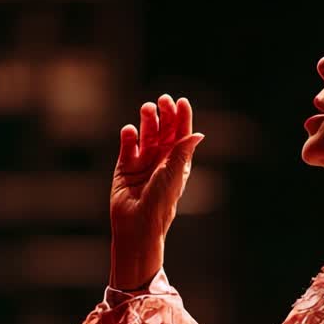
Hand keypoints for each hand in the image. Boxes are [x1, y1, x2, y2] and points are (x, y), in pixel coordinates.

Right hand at [109, 94, 203, 288]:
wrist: (137, 223)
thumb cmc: (160, 201)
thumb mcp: (175, 173)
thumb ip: (183, 151)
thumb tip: (199, 134)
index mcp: (177, 162)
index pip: (181, 135)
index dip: (182, 118)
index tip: (181, 102)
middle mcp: (161, 160)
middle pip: (164, 131)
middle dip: (164, 114)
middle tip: (162, 100)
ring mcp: (142, 162)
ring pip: (146, 135)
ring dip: (147, 121)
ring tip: (147, 108)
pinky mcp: (125, 166)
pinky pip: (128, 146)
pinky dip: (128, 136)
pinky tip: (130, 130)